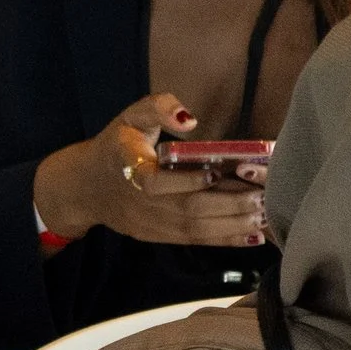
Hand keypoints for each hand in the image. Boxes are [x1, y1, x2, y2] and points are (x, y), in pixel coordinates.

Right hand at [31, 91, 269, 250]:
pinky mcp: (161, 237)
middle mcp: (141, 203)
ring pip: (196, 230)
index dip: (187, 181)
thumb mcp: (129, 118)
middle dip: (227, 205)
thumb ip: (156, 108)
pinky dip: (226, 240)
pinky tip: (253, 236)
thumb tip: (188, 118)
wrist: (86, 187)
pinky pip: (196, 241)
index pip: (157, 182)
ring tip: (264, 216)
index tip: (216, 174)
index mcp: (129, 170)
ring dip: (233, 226)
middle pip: (187, 210)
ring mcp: (152, 224)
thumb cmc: (116, 146)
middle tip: (261, 197)